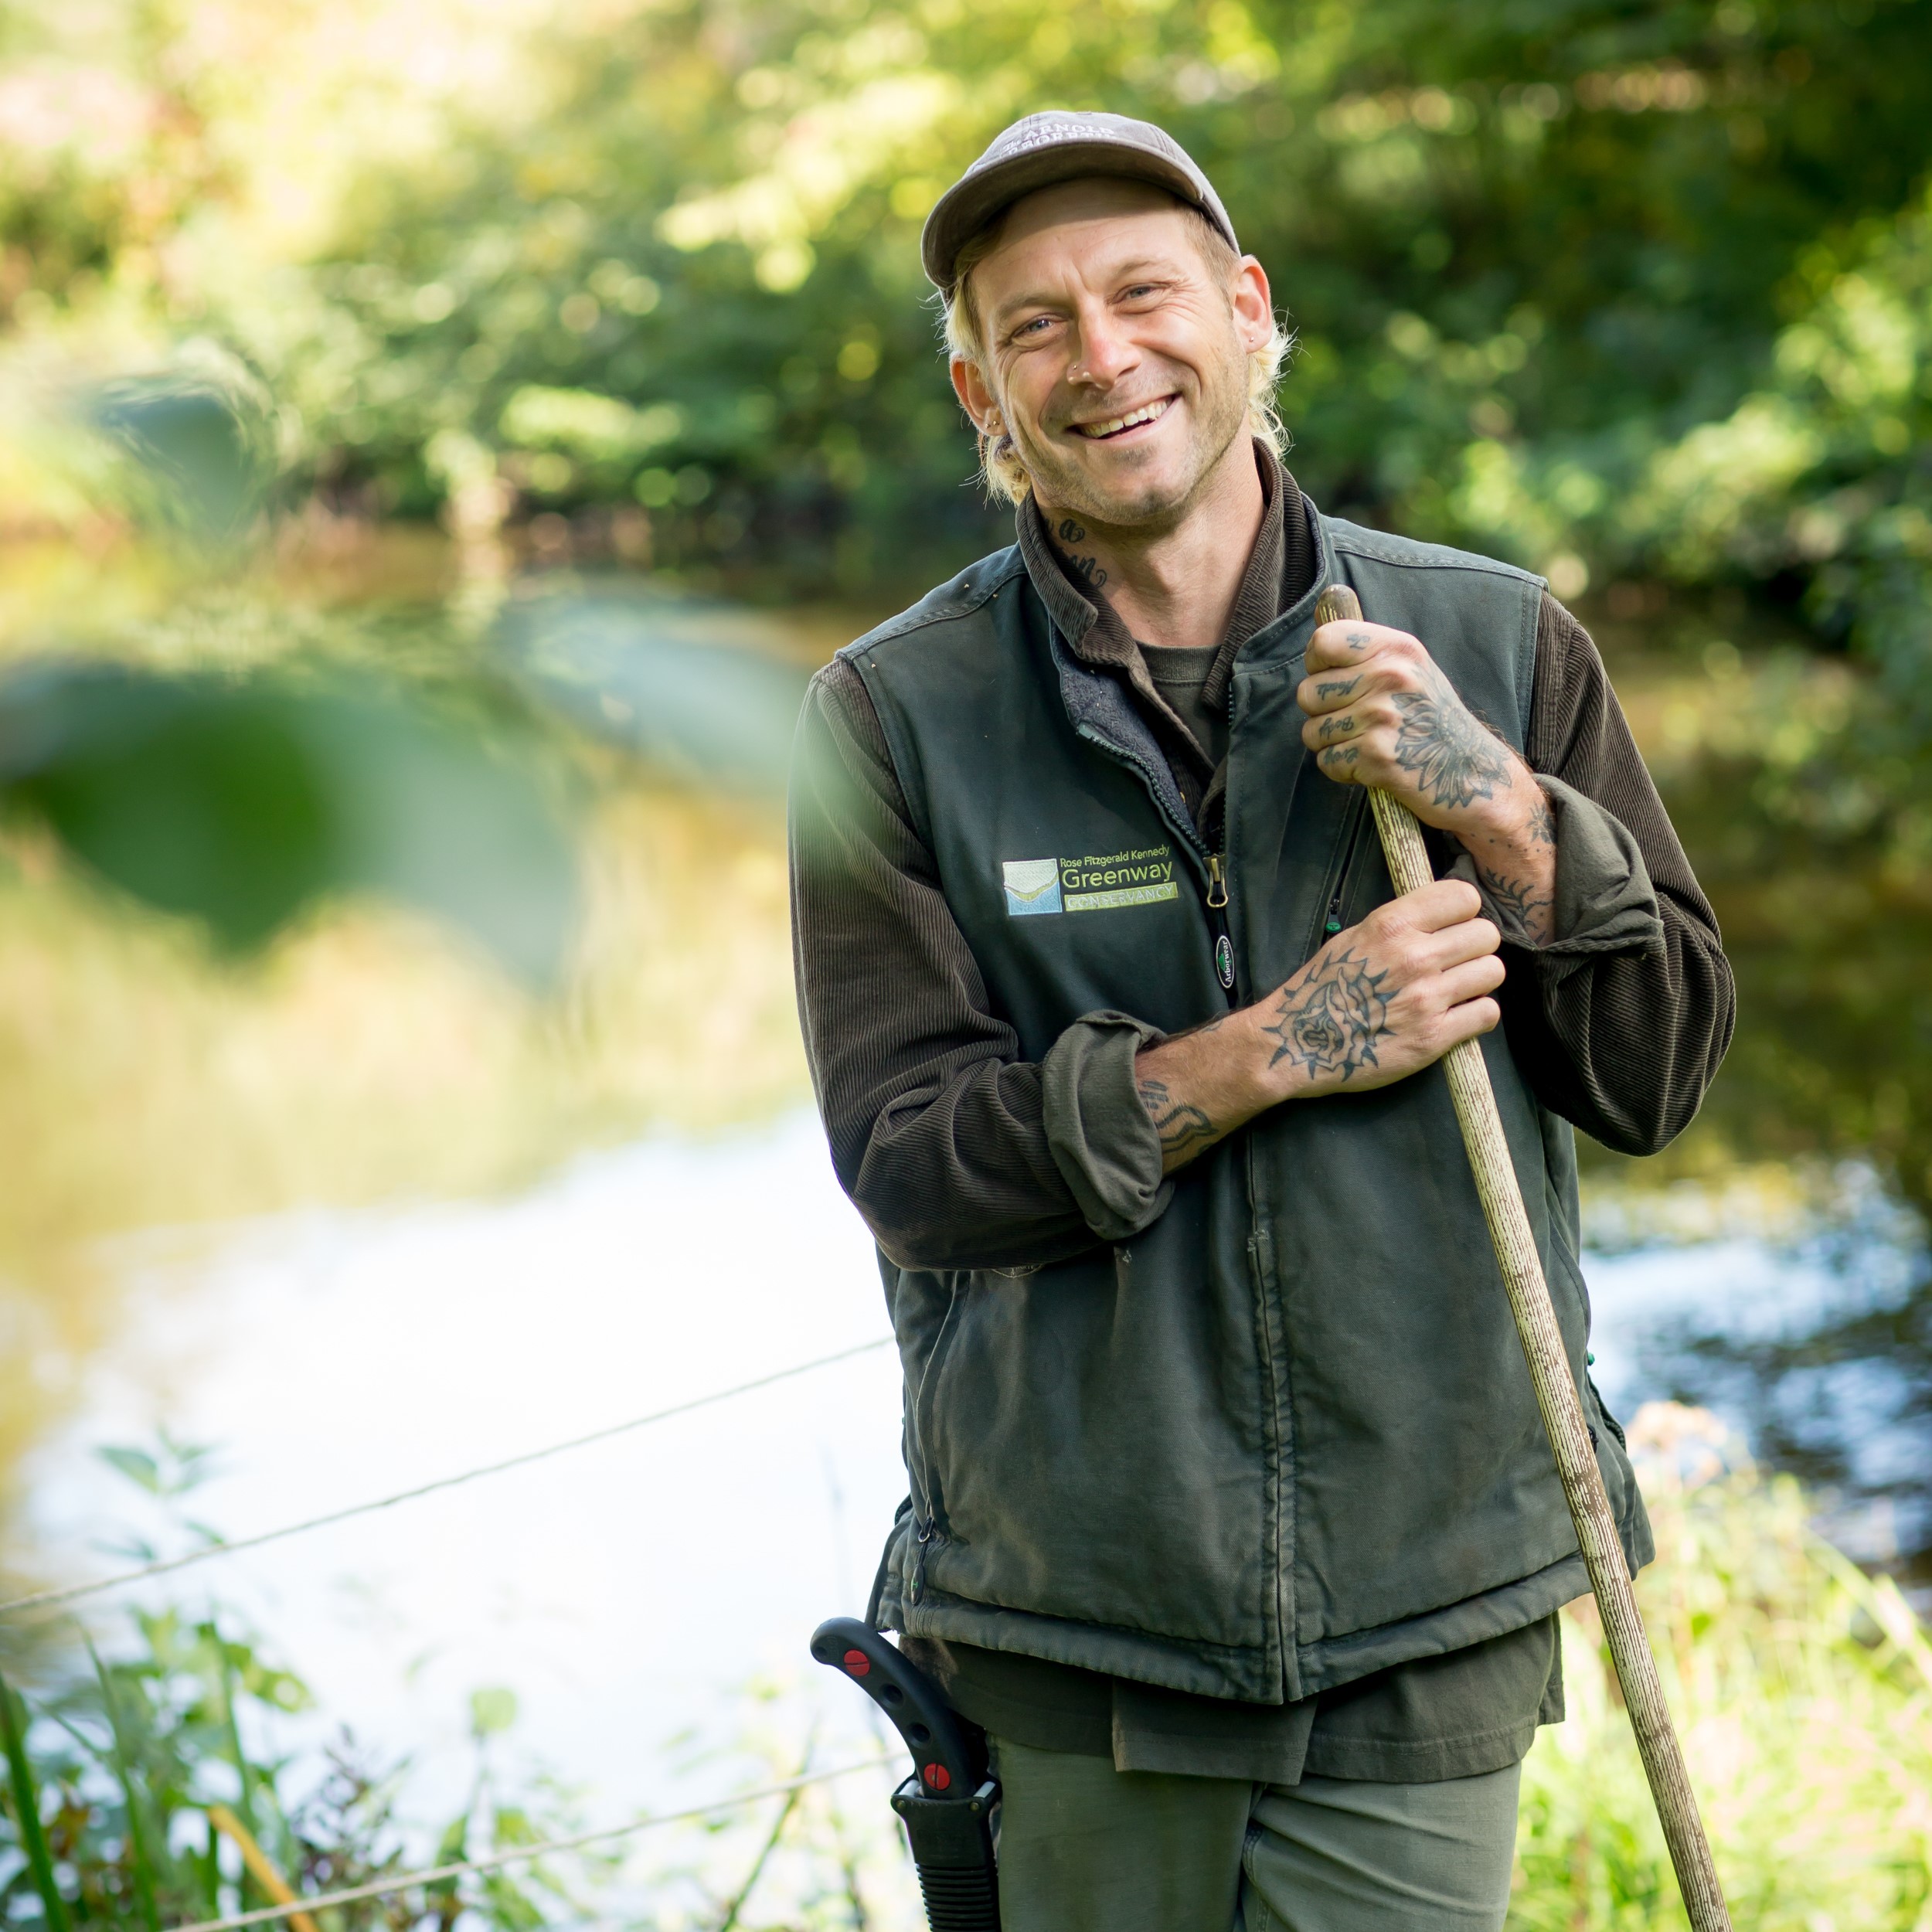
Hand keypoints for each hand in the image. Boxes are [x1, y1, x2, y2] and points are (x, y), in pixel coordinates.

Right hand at [1257, 880, 1503, 1098]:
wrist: (1298, 1042)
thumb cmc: (1323, 988)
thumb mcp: (1354, 936)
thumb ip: (1400, 922)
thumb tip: (1443, 914)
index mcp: (1392, 925)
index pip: (1464, 897)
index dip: (1463, 912)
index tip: (1453, 926)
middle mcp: (1413, 957)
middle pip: (1486, 934)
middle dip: (1474, 947)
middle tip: (1456, 962)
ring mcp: (1426, 999)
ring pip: (1493, 972)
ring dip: (1479, 980)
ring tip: (1456, 989)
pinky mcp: (1434, 1037)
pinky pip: (1488, 1013)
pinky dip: (1476, 1014)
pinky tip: (1456, 1015)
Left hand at [1296, 618, 1557, 943]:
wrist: (1474, 776)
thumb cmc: (1434, 724)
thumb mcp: (1412, 673)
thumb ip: (1368, 655)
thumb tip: (1316, 635)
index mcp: (1398, 649)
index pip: (1324, 641)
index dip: (1317, 666)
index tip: (1333, 681)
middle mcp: (1390, 677)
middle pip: (1308, 693)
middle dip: (1322, 714)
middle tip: (1358, 724)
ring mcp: (1382, 717)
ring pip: (1313, 731)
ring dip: (1332, 745)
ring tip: (1368, 745)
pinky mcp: (1377, 756)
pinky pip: (1327, 762)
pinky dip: (1343, 770)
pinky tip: (1373, 767)